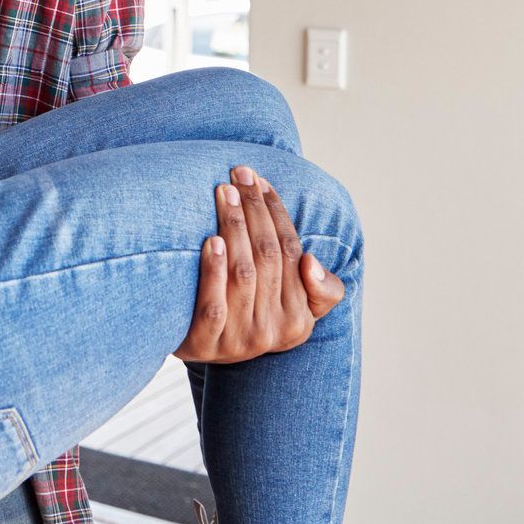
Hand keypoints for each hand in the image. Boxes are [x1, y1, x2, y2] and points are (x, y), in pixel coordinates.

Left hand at [174, 164, 345, 363]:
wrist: (203, 349)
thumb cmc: (251, 313)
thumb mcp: (294, 305)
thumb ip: (320, 289)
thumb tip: (309, 262)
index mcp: (299, 319)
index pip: (292, 253)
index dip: (277, 214)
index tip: (261, 181)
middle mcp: (274, 331)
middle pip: (268, 257)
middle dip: (254, 210)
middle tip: (239, 175)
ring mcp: (240, 340)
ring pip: (243, 273)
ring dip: (235, 227)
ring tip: (225, 193)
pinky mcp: (207, 345)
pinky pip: (214, 304)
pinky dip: (214, 270)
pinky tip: (211, 240)